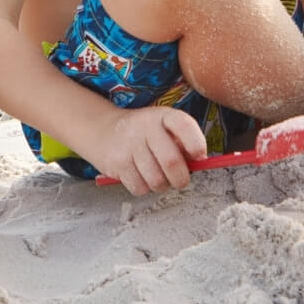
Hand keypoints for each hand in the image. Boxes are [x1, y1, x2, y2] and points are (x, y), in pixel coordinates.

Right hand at [86, 107, 208, 195]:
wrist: (103, 131)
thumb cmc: (144, 133)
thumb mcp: (163, 127)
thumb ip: (182, 141)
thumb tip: (200, 162)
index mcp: (162, 116)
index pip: (184, 126)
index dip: (197, 144)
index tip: (200, 156)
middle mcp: (145, 127)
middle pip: (171, 162)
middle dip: (181, 178)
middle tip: (181, 180)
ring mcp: (129, 145)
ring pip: (156, 180)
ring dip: (162, 185)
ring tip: (158, 176)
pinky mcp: (117, 163)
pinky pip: (140, 188)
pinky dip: (144, 188)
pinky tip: (141, 176)